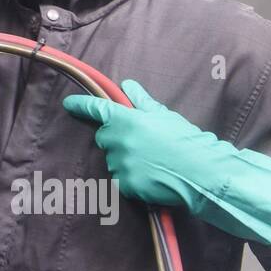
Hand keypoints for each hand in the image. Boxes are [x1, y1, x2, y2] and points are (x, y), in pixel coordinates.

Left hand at [62, 79, 270, 245]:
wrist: (203, 173)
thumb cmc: (186, 141)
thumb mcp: (165, 116)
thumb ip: (142, 102)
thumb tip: (128, 86)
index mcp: (127, 120)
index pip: (96, 110)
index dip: (81, 106)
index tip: (68, 105)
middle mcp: (119, 141)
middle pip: (104, 138)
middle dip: (116, 139)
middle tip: (141, 143)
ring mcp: (120, 164)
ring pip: (113, 160)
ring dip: (125, 160)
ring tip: (151, 162)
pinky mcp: (126, 185)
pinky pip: (121, 179)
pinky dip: (132, 179)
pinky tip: (151, 177)